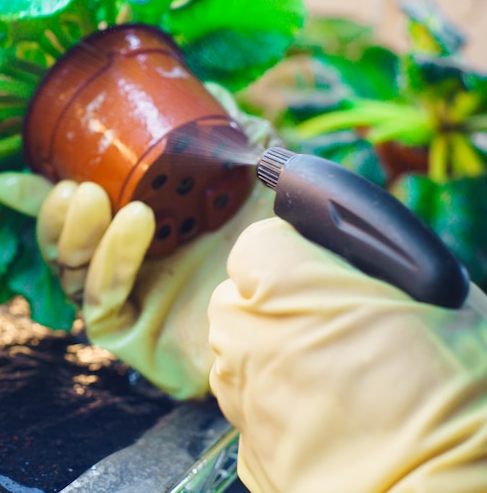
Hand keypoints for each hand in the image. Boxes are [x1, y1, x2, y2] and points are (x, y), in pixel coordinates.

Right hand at [0, 83, 278, 399]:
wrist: (309, 298)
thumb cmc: (277, 240)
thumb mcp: (252, 177)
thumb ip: (232, 133)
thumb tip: (210, 88)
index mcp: (149, 235)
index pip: (83, 219)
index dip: (44, 200)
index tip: (11, 178)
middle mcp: (136, 270)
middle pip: (67, 249)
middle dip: (52, 217)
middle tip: (70, 186)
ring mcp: (135, 306)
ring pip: (72, 276)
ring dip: (75, 234)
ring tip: (90, 196)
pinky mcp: (138, 341)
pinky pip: (102, 306)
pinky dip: (111, 262)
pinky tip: (133, 226)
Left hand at [208, 217, 486, 492]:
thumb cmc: (455, 400)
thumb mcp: (433, 295)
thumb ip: (369, 265)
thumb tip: (352, 262)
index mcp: (283, 286)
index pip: (259, 243)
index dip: (290, 254)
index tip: (314, 268)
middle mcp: (246, 337)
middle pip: (239, 298)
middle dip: (274, 303)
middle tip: (329, 324)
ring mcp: (241, 398)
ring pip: (239, 352)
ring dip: (271, 353)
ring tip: (333, 376)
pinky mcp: (248, 451)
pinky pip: (251, 406)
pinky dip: (277, 405)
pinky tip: (325, 420)